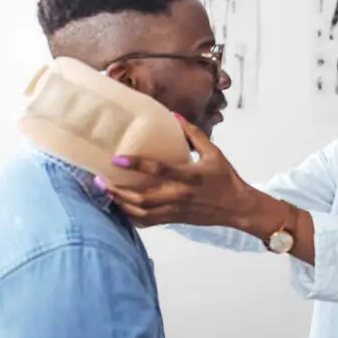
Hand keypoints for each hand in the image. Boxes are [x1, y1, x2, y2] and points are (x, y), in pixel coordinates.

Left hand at [96, 114, 251, 227]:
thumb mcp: (213, 153)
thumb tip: (174, 116)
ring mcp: (176, 211)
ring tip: (105, 193)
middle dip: (119, 191)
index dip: (137, 164)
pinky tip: (119, 208)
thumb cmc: (225, 178)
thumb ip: (194, 135)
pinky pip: (149, 221)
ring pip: (142, 213)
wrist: (237, 207)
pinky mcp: (175, 220)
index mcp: (190, 176)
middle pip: (143, 198)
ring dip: (121, 205)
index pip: (159, 171)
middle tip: (100, 181)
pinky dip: (132, 217)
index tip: (117, 159)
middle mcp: (180, 196)